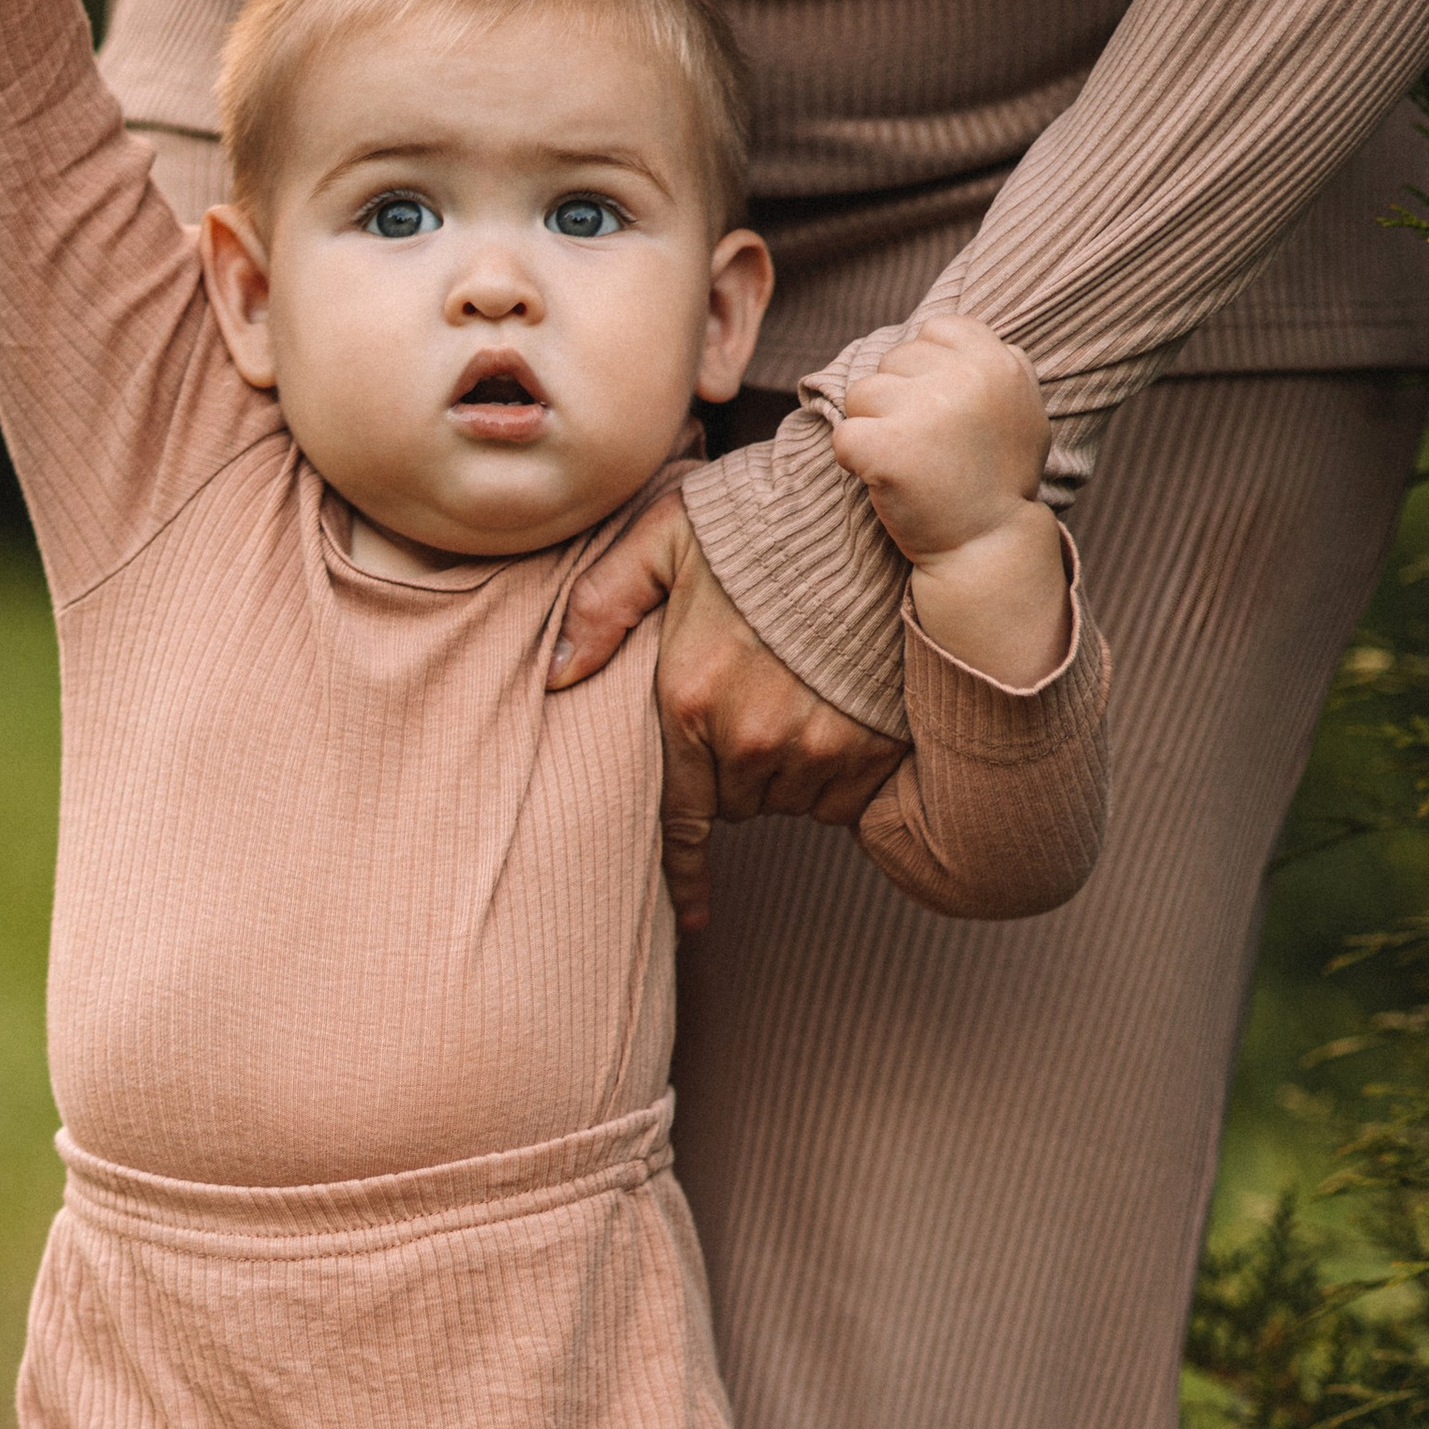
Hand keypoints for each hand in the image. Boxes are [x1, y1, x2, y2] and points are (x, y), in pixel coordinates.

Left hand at [549, 492, 901, 933]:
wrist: (871, 512)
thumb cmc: (761, 523)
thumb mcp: (664, 538)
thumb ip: (602, 604)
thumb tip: (554, 674)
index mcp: (687, 701)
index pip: (679, 815)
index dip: (684, 870)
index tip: (692, 917)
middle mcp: (749, 738)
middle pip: (738, 801)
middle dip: (739, 768)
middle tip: (757, 700)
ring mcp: (816, 749)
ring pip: (792, 801)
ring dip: (791, 771)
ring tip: (803, 695)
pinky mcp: (874, 748)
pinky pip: (846, 798)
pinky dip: (842, 773)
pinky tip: (843, 714)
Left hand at [831, 315, 1069, 685]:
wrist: (987, 549)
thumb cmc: (997, 481)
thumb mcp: (1019, 410)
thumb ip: (988, 365)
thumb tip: (934, 332)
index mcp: (998, 361)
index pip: (933, 330)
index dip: (926, 370)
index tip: (942, 413)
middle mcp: (964, 377)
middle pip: (892, 361)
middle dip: (897, 401)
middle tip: (930, 449)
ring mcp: (924, 410)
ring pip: (861, 394)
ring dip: (874, 429)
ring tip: (911, 465)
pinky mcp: (886, 447)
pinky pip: (842, 437)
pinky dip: (854, 462)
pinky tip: (887, 483)